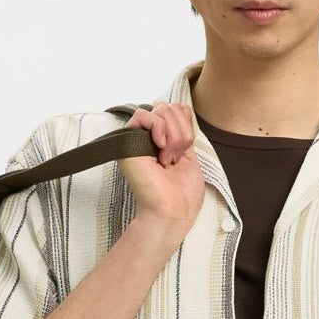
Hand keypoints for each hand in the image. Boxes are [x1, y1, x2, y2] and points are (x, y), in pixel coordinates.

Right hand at [118, 102, 204, 236]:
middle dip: (182, 132)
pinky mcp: (127, 141)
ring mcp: (138, 138)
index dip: (187, 126)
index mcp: (164, 140)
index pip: (179, 110)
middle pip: (172, 107)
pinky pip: (144, 115)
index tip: (184, 153)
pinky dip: (159, 130)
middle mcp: (150, 137)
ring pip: (162, 109)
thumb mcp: (191, 156)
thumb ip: (184, 131)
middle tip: (175, 159)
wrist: (173, 212)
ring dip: (174, 136)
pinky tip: (160, 151)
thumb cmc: (182, 194)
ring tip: (167, 159)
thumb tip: (182, 109)